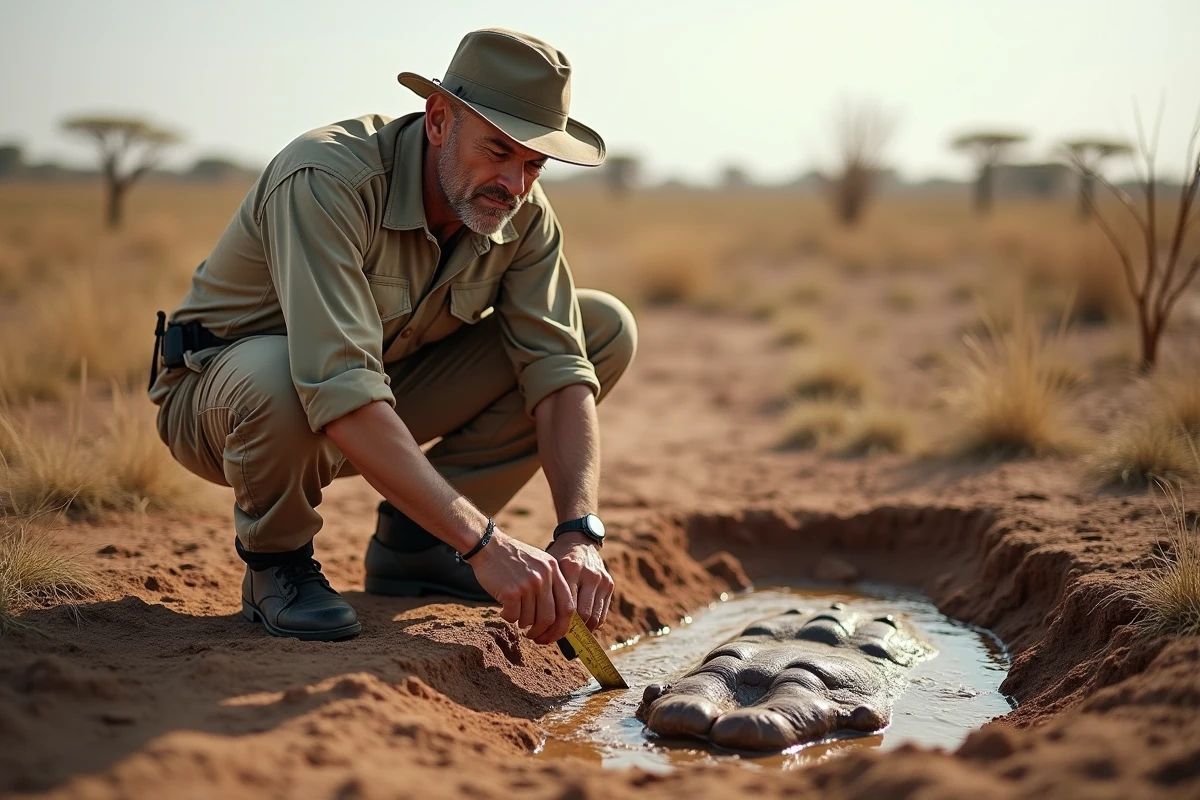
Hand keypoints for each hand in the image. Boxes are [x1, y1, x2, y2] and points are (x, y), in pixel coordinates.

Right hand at [468, 529, 574, 643]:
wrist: (488, 546)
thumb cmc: (512, 558)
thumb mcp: (538, 562)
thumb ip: (550, 584)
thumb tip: (556, 618)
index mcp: (554, 570)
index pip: (568, 606)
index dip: (563, 626)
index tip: (555, 635)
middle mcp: (544, 577)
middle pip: (550, 618)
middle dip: (543, 633)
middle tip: (534, 637)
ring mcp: (528, 584)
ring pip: (530, 619)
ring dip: (523, 624)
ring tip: (516, 616)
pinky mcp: (511, 591)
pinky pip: (513, 616)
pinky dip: (508, 618)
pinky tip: (504, 611)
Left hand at [548, 532, 613, 631]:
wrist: (579, 541)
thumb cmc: (558, 559)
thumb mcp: (549, 569)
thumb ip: (546, 592)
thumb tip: (539, 626)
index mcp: (570, 568)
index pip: (565, 607)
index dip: (554, 625)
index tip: (542, 634)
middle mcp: (589, 574)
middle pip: (581, 615)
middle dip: (566, 631)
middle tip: (552, 638)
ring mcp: (602, 579)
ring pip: (594, 617)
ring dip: (580, 632)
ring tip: (565, 636)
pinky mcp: (609, 584)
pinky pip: (602, 614)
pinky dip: (591, 625)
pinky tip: (579, 628)